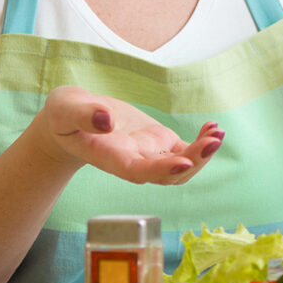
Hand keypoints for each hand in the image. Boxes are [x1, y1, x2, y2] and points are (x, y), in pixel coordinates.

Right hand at [37, 86, 223, 184]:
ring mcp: (148, 154)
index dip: (162, 169)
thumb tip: (106, 119)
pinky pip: (184, 151)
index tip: (184, 163)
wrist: (71, 121)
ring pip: (181, 166)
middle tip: (213, 141)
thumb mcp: (65, 109)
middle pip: (167, 174)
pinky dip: (200, 142)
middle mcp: (132, 162)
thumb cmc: (64, 116)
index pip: (138, 171)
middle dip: (194, 161)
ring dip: (203, 154)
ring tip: (217, 134)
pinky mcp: (159, 144)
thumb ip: (83, 114)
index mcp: (109, 157)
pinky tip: (212, 128)